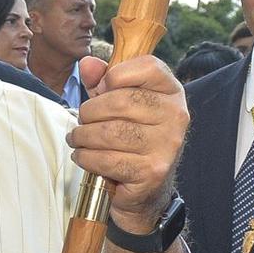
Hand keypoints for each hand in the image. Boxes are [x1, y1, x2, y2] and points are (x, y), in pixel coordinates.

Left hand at [69, 55, 189, 232]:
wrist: (146, 188)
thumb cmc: (130, 137)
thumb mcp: (118, 102)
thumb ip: (102, 80)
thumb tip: (87, 64)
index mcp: (172, 91)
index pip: (146, 66)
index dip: (114, 75)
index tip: (101, 89)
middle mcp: (176, 116)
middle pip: (120, 101)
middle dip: (89, 112)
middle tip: (81, 122)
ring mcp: (167, 145)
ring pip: (110, 133)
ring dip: (83, 137)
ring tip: (77, 139)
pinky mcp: (152, 171)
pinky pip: (107, 160)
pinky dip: (86, 158)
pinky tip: (82, 156)